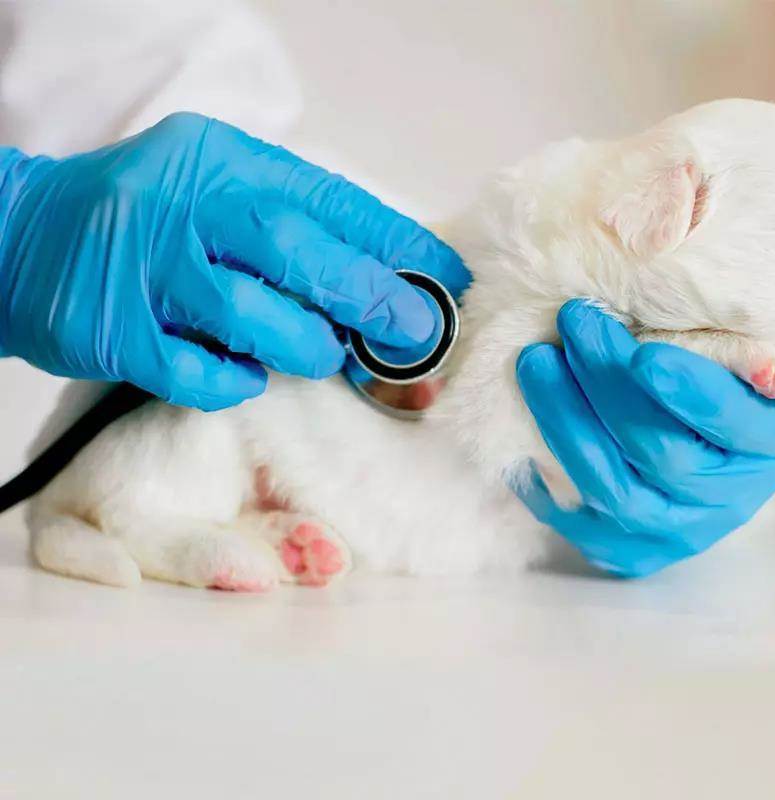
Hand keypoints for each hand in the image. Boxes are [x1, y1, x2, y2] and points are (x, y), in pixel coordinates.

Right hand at [0, 113, 467, 409]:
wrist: (20, 236)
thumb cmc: (148, 222)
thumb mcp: (218, 191)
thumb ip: (295, 228)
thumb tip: (396, 286)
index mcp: (224, 162)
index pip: (329, 199)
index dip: (398, 243)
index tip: (449, 279)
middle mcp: (183, 205)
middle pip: (294, 251)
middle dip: (369, 298)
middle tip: (415, 335)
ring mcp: (145, 267)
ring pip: (251, 315)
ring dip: (306, 347)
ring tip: (324, 356)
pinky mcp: (114, 330)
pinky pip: (197, 371)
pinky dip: (236, 381)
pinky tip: (246, 377)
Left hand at [514, 301, 774, 577]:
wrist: (720, 447)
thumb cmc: (727, 377)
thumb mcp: (743, 345)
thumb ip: (722, 322)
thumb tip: (684, 246)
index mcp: (774, 442)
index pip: (732, 422)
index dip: (690, 392)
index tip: (644, 353)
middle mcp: (733, 497)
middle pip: (665, 452)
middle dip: (610, 385)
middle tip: (576, 321)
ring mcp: (682, 530)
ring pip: (616, 488)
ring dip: (568, 420)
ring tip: (536, 361)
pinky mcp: (635, 550)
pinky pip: (583, 522)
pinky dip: (547, 476)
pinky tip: (522, 427)